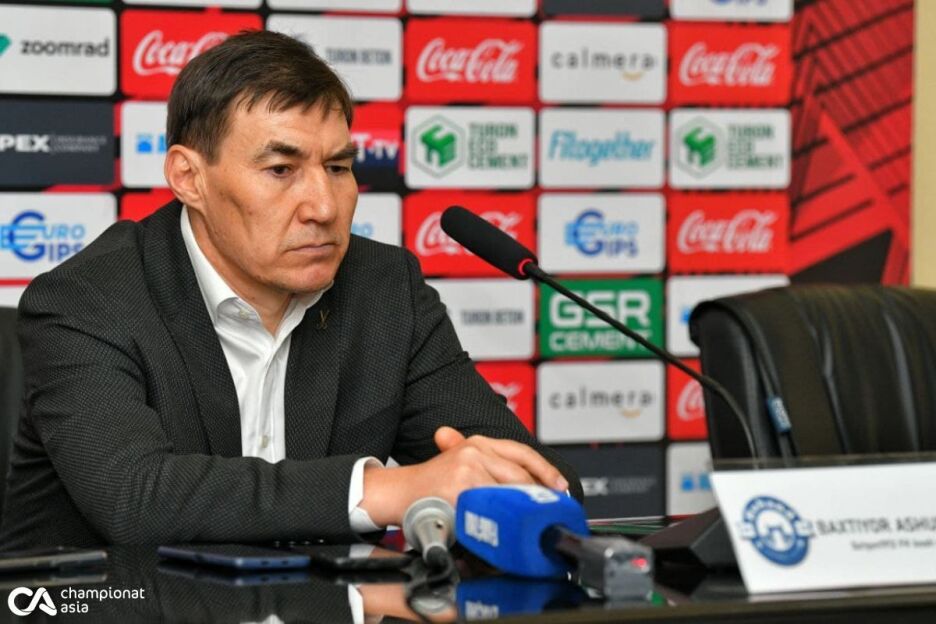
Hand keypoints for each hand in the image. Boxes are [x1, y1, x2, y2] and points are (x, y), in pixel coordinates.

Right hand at [360, 427, 568, 526]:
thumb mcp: (458, 461)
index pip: (522, 453)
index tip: (559, 488)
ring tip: (531, 524)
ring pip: (508, 494)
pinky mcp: (459, 492)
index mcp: (477, 443)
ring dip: (522, 512)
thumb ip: (489, 466)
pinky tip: (508, 530)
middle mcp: (474, 452)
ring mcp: (467, 472)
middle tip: (548, 512)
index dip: (545, 471)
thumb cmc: (430, 485)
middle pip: (520, 475)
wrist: (397, 494)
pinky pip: (489, 509)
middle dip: (537, 497)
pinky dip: (502, 521)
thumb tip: (529, 483)